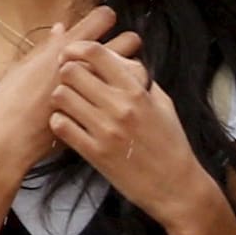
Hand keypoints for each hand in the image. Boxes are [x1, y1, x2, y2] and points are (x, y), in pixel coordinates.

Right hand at [0, 6, 139, 175]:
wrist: (8, 140)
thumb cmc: (9, 102)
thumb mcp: (24, 66)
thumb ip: (47, 47)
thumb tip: (61, 29)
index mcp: (66, 47)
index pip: (103, 17)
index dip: (105, 18)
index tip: (102, 24)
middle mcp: (87, 65)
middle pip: (129, 40)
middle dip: (126, 43)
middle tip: (116, 52)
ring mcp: (99, 90)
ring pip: (134, 69)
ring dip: (127, 70)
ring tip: (115, 76)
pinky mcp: (102, 112)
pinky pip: (125, 98)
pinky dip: (122, 96)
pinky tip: (111, 100)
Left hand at [49, 42, 215, 229]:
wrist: (175, 185)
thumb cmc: (170, 142)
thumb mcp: (163, 101)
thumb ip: (140, 79)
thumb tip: (117, 59)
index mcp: (137, 90)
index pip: (97, 54)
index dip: (78, 49)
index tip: (73, 54)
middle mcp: (119, 106)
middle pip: (72, 72)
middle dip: (67, 72)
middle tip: (70, 81)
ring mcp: (105, 130)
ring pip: (61, 97)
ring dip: (61, 97)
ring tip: (70, 103)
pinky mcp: (94, 153)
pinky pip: (61, 126)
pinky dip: (60, 121)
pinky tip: (70, 124)